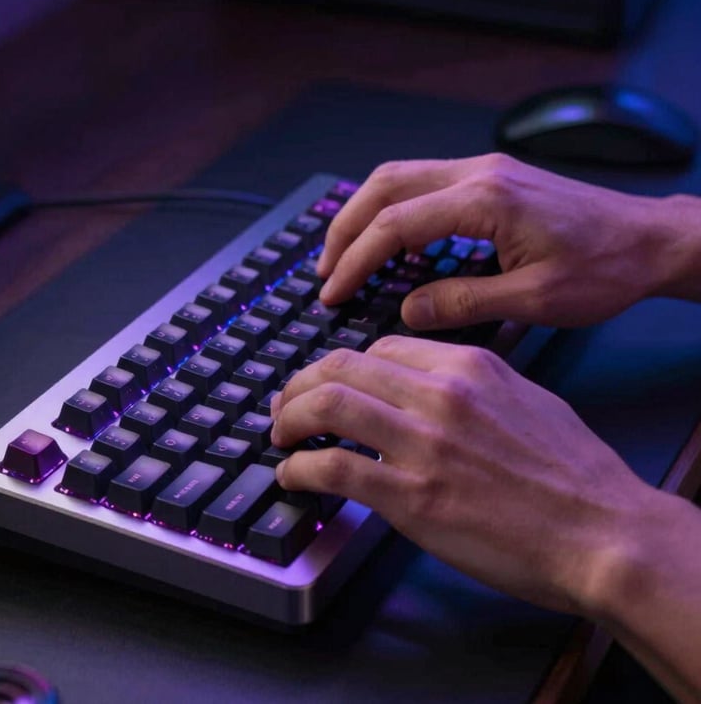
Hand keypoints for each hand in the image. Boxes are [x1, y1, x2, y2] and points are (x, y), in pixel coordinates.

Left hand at [271, 337, 650, 614]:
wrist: (601, 531)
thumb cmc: (572, 472)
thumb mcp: (525, 398)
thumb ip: (471, 384)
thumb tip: (426, 386)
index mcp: (466, 366)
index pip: (380, 348)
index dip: (344, 366)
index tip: (331, 384)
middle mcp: (438, 394)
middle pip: (341, 366)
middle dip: (301, 384)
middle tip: (286, 403)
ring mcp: (421, 444)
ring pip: (327, 405)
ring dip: (289, 418)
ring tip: (278, 434)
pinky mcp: (410, 497)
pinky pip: (332, 468)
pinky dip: (299, 469)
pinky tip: (292, 476)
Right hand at [317, 155, 671, 328]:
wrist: (649, 239)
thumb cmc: (605, 267)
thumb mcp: (535, 300)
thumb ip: (463, 302)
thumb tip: (408, 310)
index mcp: (486, 200)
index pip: (396, 224)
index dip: (356, 260)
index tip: (333, 290)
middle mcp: (479, 173)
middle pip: (384, 185)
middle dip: (345, 228)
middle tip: (324, 270)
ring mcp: (484, 170)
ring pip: (399, 177)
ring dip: (365, 214)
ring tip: (345, 256)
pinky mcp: (491, 179)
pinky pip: (424, 184)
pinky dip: (394, 211)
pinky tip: (392, 245)